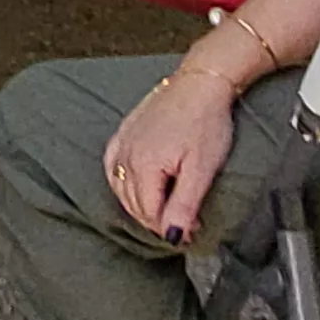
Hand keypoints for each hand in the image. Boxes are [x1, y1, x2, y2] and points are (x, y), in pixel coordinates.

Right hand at [100, 68, 239, 244]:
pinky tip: (133, 186)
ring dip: (141, 204)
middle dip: (158, 219)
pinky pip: (113, 167)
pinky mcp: (124, 132)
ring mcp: (123, 142)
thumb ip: (184, 204)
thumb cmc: (205, 121)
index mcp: (145, 167)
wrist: (201, 82)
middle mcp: (127, 156)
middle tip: (186, 222)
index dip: (171, 227)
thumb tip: (172, 237)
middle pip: (135, 205)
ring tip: (165, 208)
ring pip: (122, 189)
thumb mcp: (201, 168)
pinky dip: (122, 182)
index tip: (194, 230)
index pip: (150, 214)